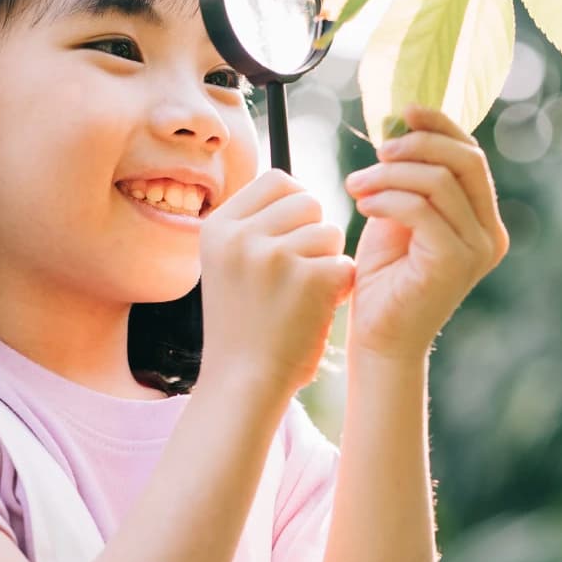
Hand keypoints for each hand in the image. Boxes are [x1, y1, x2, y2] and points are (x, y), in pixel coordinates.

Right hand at [199, 169, 356, 394]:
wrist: (242, 382)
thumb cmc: (242, 324)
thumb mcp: (227, 264)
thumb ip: (253, 225)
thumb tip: (295, 187)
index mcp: (218, 226)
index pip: (276, 180)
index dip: (295, 203)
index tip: (292, 234)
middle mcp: (241, 236)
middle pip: (307, 200)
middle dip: (314, 230)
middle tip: (302, 268)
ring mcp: (273, 255)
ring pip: (329, 230)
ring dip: (328, 259)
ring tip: (305, 293)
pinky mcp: (308, 278)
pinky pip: (344, 262)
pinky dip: (340, 286)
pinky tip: (318, 308)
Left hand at [343, 104, 509, 360]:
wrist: (378, 337)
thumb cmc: (384, 278)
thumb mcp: (399, 216)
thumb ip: (410, 178)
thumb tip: (400, 124)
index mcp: (483, 218)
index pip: (471, 156)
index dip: (440, 126)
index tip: (404, 112)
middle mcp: (490, 232)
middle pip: (466, 160)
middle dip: (418, 144)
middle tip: (377, 151)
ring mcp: (477, 249)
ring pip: (439, 182)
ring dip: (391, 174)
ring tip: (357, 184)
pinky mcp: (454, 262)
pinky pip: (422, 209)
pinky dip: (388, 198)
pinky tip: (364, 204)